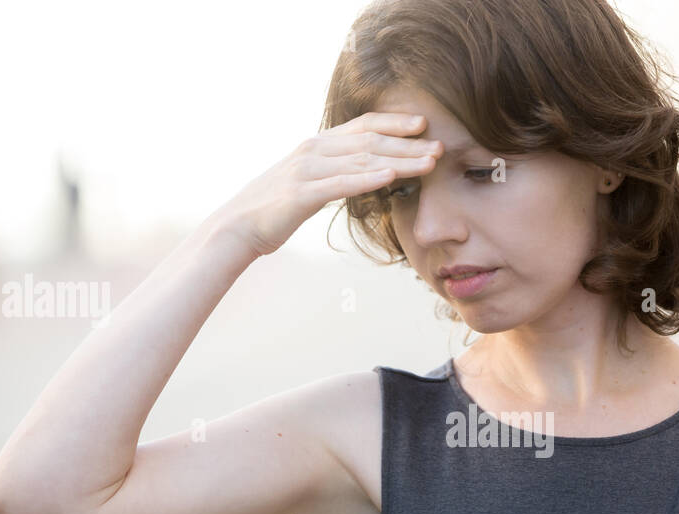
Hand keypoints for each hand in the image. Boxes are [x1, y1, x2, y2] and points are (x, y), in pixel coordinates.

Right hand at [214, 111, 442, 257]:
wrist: (237, 226)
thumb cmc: (274, 209)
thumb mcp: (308, 182)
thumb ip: (333, 171)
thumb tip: (362, 171)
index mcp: (317, 145)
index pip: (363, 126)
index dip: (394, 123)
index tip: (424, 125)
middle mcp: (314, 150)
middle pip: (370, 141)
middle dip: (408, 143)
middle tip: (440, 146)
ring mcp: (307, 170)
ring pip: (362, 160)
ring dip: (400, 160)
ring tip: (429, 162)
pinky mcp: (302, 194)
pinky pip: (341, 183)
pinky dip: (368, 178)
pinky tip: (391, 176)